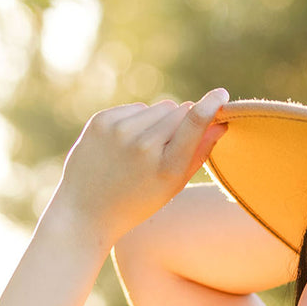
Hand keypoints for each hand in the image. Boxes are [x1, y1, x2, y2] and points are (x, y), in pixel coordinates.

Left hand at [50, 88, 229, 245]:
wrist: (85, 211)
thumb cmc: (136, 203)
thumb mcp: (172, 187)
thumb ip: (198, 154)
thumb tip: (220, 124)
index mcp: (165, 168)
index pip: (193, 122)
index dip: (210, 105)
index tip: (221, 95)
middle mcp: (143, 146)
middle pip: (178, 110)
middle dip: (181, 121)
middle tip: (168, 146)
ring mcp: (119, 130)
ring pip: (158, 108)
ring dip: (158, 122)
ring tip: (143, 150)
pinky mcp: (101, 121)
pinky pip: (135, 109)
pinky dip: (136, 122)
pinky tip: (125, 145)